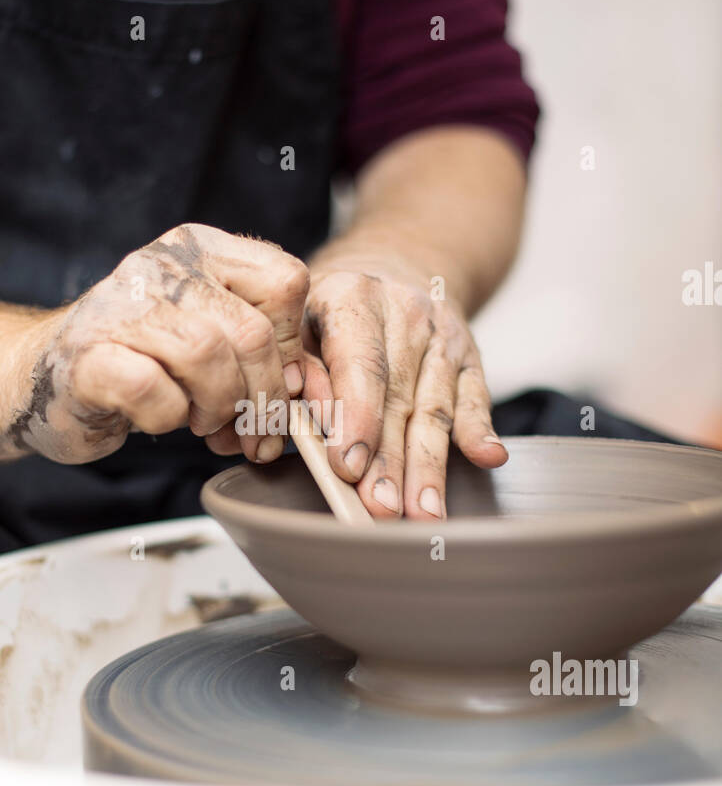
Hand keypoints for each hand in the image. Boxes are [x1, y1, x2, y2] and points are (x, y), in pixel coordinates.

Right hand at [10, 223, 308, 464]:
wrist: (42, 378)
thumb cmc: (139, 360)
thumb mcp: (208, 331)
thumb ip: (259, 343)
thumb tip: (301, 386)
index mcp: (200, 247)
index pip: (286, 281)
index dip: (292, 346)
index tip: (277, 382)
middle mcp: (162, 264)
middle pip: (252, 332)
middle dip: (261, 397)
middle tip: (249, 430)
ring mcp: (120, 307)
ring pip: (208, 357)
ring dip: (217, 407)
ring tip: (202, 421)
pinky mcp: (88, 357)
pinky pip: (155, 390)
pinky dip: (168, 418)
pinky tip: (160, 418)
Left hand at [303, 263, 506, 518]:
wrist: (388, 272)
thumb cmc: (328, 313)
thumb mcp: (298, 325)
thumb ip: (300, 370)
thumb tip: (313, 417)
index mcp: (352, 297)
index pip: (360, 365)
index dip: (356, 418)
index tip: (348, 468)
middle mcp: (404, 313)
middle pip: (399, 398)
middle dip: (391, 462)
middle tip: (382, 510)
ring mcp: (442, 336)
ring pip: (436, 408)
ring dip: (430, 467)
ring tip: (424, 514)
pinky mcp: (470, 356)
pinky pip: (475, 397)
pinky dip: (481, 431)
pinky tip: (488, 458)